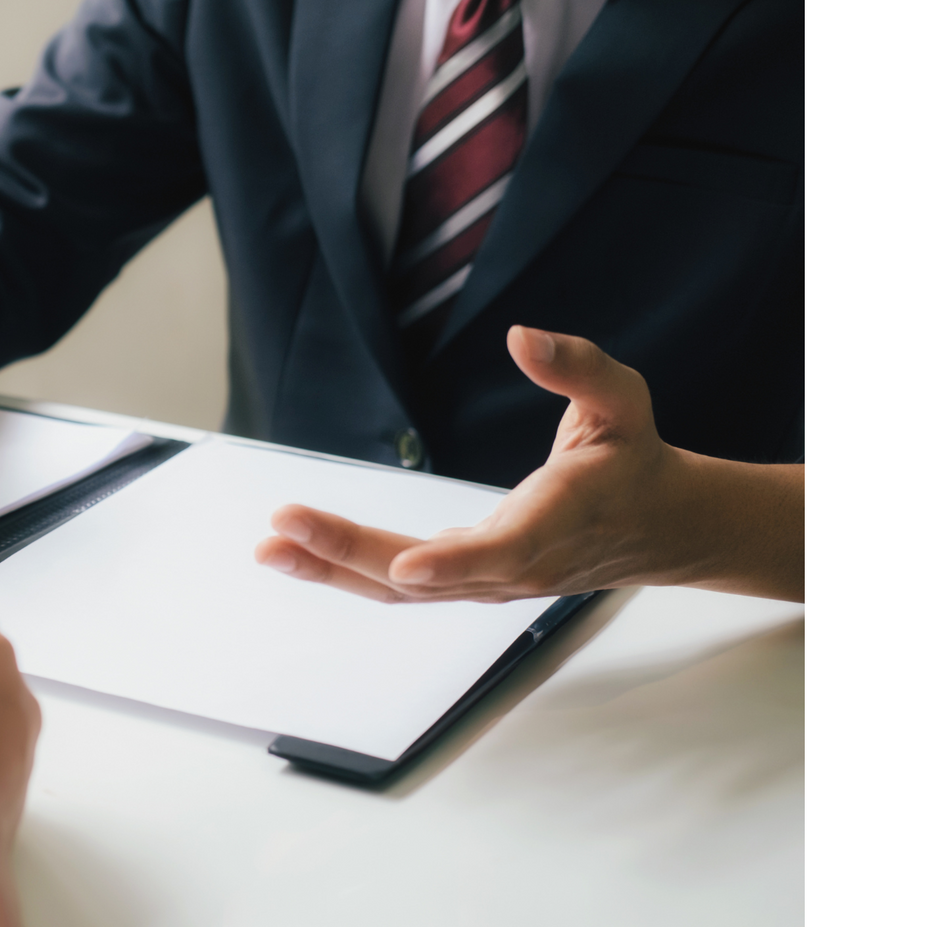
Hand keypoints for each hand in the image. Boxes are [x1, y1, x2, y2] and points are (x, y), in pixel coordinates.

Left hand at [254, 326, 803, 602]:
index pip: (504, 552)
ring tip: (269, 547)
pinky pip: (398, 586)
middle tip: (283, 527)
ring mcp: (488, 584)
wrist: (656, 527)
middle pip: (425, 575)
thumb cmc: (633, 458)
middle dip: (349, 553)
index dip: (456, 563)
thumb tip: (523, 337)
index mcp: (559, 522)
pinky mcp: (468, 583)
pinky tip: (297, 554)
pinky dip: (346, 571)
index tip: (406, 568)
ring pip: (400, 589)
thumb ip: (578, 368)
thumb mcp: (623, 399)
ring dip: (331, 569)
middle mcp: (517, 566)